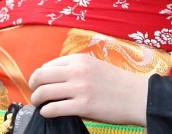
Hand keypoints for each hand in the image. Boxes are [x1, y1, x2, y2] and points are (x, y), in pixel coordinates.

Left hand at [28, 54, 148, 125]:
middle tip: (35, 94)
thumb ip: (76, 68)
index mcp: (80, 59)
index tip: (40, 84)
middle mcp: (77, 71)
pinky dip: (46, 112)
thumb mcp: (95, 66)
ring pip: (43, 92)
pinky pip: (53, 109)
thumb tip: (54, 77)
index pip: (48, 66)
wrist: (137, 97)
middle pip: (41, 76)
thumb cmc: (117, 83)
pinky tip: (48, 113)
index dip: (40, 76)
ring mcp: (80, 89)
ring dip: (37, 100)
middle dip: (33, 86)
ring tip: (39, 105)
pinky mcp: (83, 106)